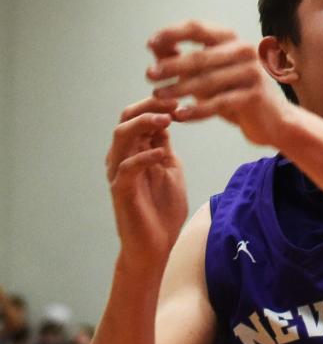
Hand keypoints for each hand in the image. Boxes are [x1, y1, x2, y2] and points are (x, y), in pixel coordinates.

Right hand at [106, 96, 188, 262]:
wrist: (156, 244)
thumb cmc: (163, 208)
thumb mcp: (170, 169)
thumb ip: (164, 146)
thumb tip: (166, 120)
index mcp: (135, 151)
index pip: (138, 117)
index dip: (157, 105)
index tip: (181, 98)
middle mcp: (122, 157)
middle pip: (126, 120)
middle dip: (148, 107)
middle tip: (173, 103)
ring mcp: (119, 173)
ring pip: (121, 138)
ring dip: (143, 125)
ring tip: (167, 120)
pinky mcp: (121, 190)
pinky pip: (127, 167)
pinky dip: (144, 157)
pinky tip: (163, 152)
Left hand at [146, 21, 292, 146]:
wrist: (272, 119)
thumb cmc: (236, 93)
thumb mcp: (210, 72)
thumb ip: (185, 59)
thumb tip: (156, 46)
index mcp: (231, 40)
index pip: (197, 28)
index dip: (172, 34)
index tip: (150, 44)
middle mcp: (244, 51)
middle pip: (200, 55)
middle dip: (171, 65)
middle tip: (150, 75)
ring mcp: (252, 72)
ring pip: (207, 81)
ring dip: (179, 89)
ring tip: (158, 96)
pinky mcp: (255, 95)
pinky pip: (219, 103)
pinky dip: (196, 110)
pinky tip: (179, 115)